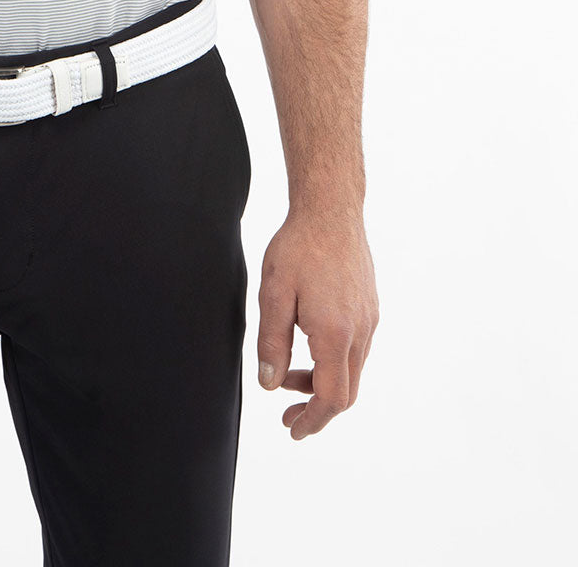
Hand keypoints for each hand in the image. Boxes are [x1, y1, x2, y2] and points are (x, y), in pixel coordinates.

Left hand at [256, 207, 378, 438]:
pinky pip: (356, 349)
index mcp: (336, 334)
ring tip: (289, 375)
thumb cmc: (299, 247)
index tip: (292, 430)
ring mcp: (369, 320)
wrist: (331, 210)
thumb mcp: (273, 293)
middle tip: (287, 414)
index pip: (331, 397)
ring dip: (323, 382)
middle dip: (317, 408)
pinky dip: (334, 361)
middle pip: (346, 391)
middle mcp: (361, 332)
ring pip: (352, 370)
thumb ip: (272, 342)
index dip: (312, 420)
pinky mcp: (370, 308)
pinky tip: (308, 345)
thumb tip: (270, 384)